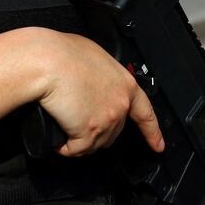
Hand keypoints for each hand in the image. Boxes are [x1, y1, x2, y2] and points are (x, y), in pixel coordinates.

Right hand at [27, 28, 164, 156]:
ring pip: (94, 143)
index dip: (152, 132)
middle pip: (113, 132)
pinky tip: (59, 141)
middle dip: (95, 131)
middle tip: (77, 121)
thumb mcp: (94, 58)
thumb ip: (103, 77)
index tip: (158, 145)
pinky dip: (65, 148)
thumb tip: (94, 85)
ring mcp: (107, 120)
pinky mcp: (89, 131)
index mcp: (125, 84)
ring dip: (79, 140)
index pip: (145, 114)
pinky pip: (76, 149)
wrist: (47, 62)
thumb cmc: (62, 54)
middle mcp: (120, 104)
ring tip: (65, 126)